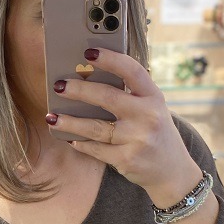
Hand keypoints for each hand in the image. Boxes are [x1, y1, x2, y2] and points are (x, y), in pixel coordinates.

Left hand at [47, 47, 202, 208]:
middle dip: (79, 90)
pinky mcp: (126, 160)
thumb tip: (88, 76)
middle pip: (107, 98)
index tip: (88, 52)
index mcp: (154, 97)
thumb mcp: (152, 108)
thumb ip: (130, 93)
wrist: (172, 171)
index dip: (110, 59)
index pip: (132, 71)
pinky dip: (80, 143)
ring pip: (95, 128)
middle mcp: (147, 116)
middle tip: (58, 86)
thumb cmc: (155, 132)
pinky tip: (69, 138)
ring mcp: (137, 140)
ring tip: (51, 117)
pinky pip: (96, 149)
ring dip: (69, 122)